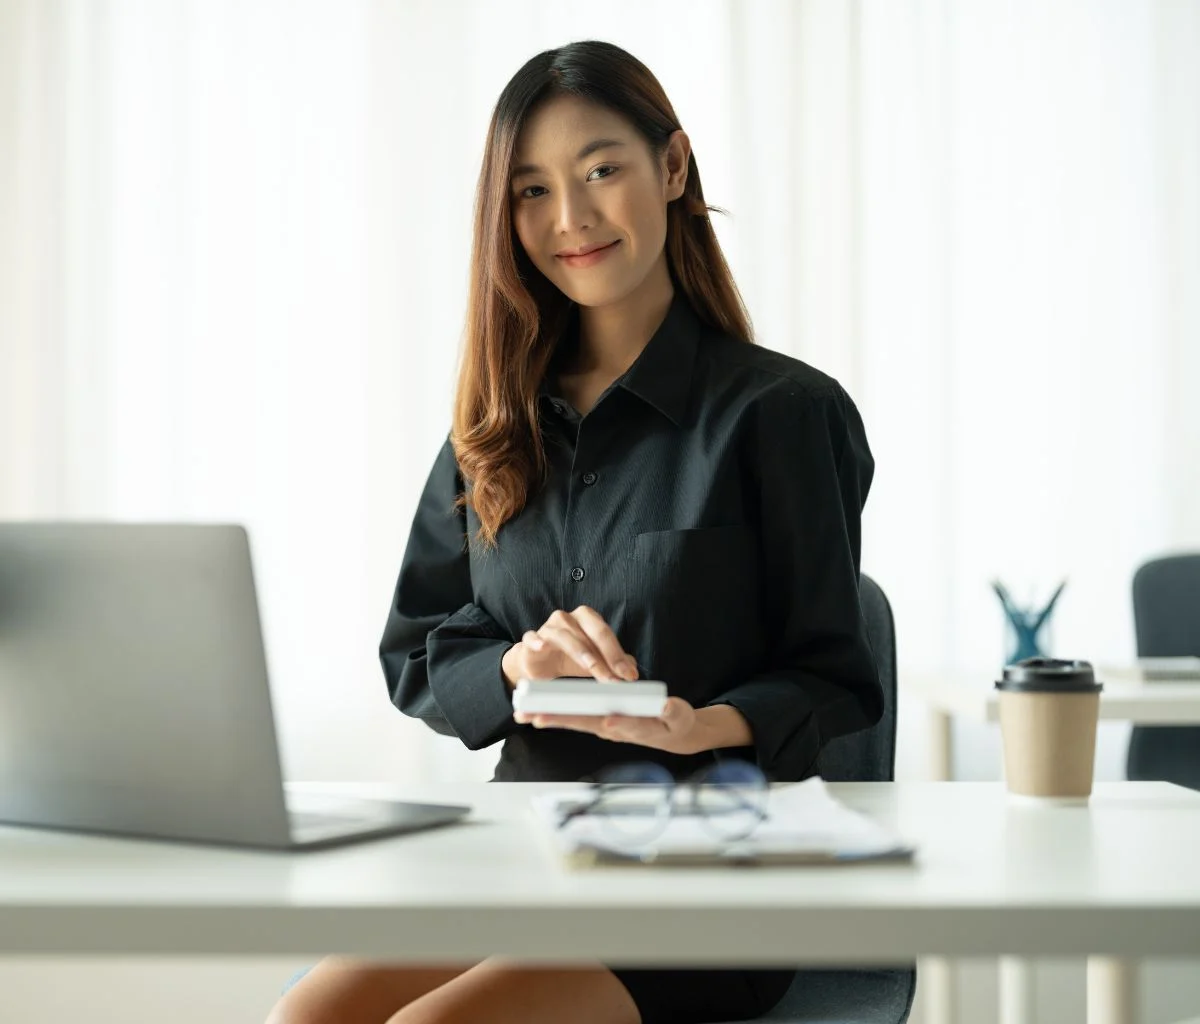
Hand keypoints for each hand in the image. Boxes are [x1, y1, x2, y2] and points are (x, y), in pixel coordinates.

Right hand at [501, 605, 638, 688]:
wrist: (539, 663)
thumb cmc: (570, 658)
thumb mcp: (595, 663)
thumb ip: (614, 664)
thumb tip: (633, 669)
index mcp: (588, 618)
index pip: (607, 634)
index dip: (619, 655)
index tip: (630, 676)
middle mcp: (569, 618)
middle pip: (592, 631)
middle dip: (606, 656)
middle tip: (615, 678)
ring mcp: (549, 626)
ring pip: (566, 636)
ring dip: (581, 652)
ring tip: (592, 667)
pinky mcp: (531, 638)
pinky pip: (532, 637)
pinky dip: (536, 640)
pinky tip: (542, 647)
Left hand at [514, 696, 702, 756]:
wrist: (674, 734)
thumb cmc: (676, 724)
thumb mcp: (680, 717)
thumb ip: (673, 712)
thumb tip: (665, 706)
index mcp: (635, 727)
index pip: (618, 724)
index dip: (607, 722)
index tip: (599, 720)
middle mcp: (614, 728)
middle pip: (585, 723)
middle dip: (561, 720)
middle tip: (537, 717)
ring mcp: (605, 725)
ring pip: (575, 721)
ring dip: (551, 718)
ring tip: (527, 715)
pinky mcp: (600, 720)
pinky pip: (576, 716)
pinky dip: (557, 713)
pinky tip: (538, 712)